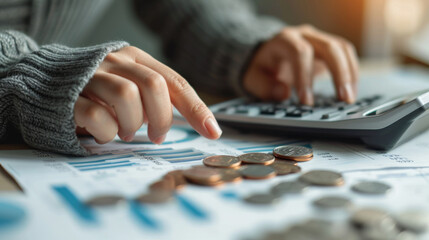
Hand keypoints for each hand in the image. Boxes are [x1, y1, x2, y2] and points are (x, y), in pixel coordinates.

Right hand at [74, 46, 221, 143]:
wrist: (45, 82)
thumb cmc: (98, 89)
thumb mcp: (129, 84)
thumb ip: (155, 96)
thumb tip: (192, 121)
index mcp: (135, 58)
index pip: (174, 82)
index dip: (196, 108)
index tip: (213, 132)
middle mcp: (115, 62)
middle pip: (153, 86)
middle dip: (161, 117)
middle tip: (157, 135)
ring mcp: (91, 76)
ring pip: (126, 96)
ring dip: (132, 123)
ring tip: (126, 132)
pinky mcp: (70, 96)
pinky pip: (97, 115)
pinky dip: (107, 131)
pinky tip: (104, 133)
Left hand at [243, 25, 358, 104]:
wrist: (267, 54)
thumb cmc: (261, 66)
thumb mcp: (253, 78)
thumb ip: (264, 87)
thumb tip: (284, 93)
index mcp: (284, 40)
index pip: (300, 53)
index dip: (305, 77)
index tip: (306, 101)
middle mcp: (305, 35)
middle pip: (330, 47)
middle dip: (339, 73)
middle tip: (342, 98)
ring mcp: (319, 39)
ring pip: (343, 49)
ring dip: (350, 74)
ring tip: (349, 98)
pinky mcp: (329, 48)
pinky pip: (346, 55)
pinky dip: (351, 73)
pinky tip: (350, 91)